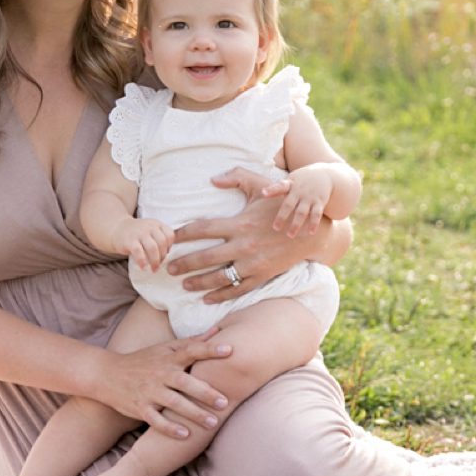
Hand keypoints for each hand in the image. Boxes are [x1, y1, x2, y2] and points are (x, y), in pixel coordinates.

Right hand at [91, 330, 232, 436]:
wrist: (107, 374)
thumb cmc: (143, 360)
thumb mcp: (165, 348)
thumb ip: (192, 342)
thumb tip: (218, 331)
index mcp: (168, 357)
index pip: (192, 350)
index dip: (210, 349)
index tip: (230, 350)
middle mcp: (160, 374)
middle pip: (185, 382)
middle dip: (205, 392)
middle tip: (224, 402)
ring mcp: (149, 391)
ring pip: (174, 403)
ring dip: (193, 413)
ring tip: (212, 423)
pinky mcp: (140, 408)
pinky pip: (156, 420)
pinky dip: (169, 428)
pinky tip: (185, 435)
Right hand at [121, 217, 174, 271]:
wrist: (118, 229)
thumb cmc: (138, 235)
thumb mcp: (151, 231)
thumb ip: (160, 239)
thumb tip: (168, 258)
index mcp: (157, 224)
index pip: (170, 235)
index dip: (170, 246)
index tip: (166, 254)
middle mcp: (149, 227)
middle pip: (162, 242)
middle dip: (163, 256)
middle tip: (160, 265)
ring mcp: (139, 233)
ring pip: (153, 248)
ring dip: (155, 261)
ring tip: (154, 269)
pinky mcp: (129, 241)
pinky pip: (139, 252)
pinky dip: (142, 261)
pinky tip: (143, 267)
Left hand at [167, 177, 324, 303]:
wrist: (309, 231)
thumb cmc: (282, 205)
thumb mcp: (262, 186)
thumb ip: (237, 177)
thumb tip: (212, 179)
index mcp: (239, 223)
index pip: (202, 229)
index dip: (182, 234)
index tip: (168, 238)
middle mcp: (243, 245)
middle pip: (205, 257)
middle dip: (183, 264)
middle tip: (167, 268)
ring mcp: (252, 263)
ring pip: (219, 277)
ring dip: (198, 282)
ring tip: (183, 284)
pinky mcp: (261, 275)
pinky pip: (237, 289)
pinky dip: (221, 295)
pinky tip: (207, 298)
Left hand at [263, 167, 333, 237]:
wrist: (325, 174)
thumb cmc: (302, 180)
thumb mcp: (291, 179)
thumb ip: (278, 188)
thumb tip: (261, 194)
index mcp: (290, 185)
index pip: (280, 186)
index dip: (272, 190)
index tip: (263, 193)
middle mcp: (299, 191)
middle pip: (289, 204)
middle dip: (282, 216)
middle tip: (275, 228)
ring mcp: (310, 197)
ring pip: (302, 212)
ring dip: (296, 224)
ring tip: (290, 235)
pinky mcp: (320, 202)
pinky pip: (317, 214)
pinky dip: (314, 223)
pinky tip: (311, 232)